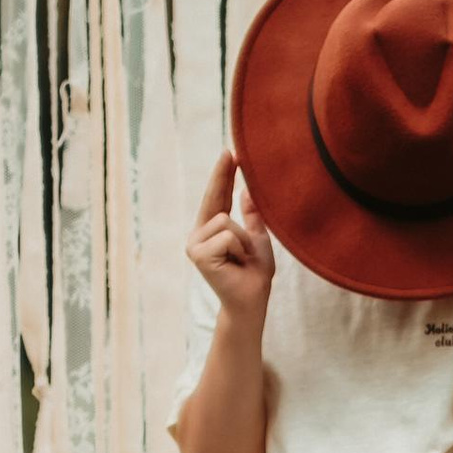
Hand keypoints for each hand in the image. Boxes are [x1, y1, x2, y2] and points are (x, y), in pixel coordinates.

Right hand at [187, 150, 275, 324]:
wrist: (252, 301)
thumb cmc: (254, 274)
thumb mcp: (257, 239)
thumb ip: (250, 217)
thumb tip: (247, 190)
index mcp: (211, 230)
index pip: (216, 197)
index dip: (222, 175)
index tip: (229, 152)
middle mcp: (198, 235)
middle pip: (214, 199)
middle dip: (223, 178)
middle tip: (230, 152)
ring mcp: (195, 245)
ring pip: (226, 220)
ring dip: (243, 239)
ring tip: (242, 258)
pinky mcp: (199, 255)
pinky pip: (227, 235)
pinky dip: (240, 248)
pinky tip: (236, 263)